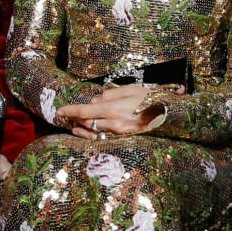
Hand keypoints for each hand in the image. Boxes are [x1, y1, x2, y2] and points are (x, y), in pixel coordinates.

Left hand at [57, 85, 183, 138]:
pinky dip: (91, 136)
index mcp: (114, 110)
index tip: (58, 111)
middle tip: (64, 115)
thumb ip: (110, 94)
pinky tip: (85, 133)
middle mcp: (114, 125)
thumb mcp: (131, 89)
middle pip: (86, 123)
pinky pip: (103, 139)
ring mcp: (120, 136)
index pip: (84, 112)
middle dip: (74, 119)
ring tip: (72, 126)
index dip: (69, 111)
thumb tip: (95, 101)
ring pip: (93, 133)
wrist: (172, 117)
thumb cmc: (153, 99)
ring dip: (80, 129)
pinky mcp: (125, 141)